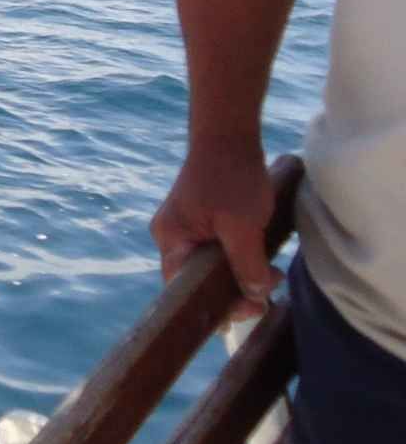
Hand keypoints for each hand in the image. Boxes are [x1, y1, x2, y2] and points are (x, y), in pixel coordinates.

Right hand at [150, 143, 280, 320]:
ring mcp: (187, 227)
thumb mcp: (242, 226)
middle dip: (234, 290)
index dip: (216, 307)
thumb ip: (246, 265)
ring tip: (272, 275)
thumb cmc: (231, 178)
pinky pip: (217, 250)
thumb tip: (254, 296)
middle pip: (198, 280)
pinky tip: (261, 258)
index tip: (253, 308)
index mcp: (171, 240)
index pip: (183, 289)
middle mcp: (172, 237)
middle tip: (268, 293)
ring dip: (241, 274)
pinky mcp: (202, 219)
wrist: (228, 134)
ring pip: (211, 265)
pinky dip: (239, 258)